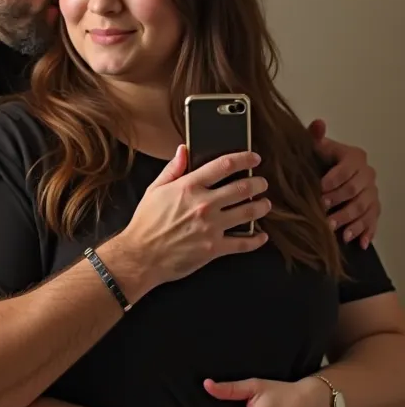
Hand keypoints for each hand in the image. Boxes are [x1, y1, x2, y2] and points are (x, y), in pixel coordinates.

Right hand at [121, 145, 270, 291]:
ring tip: (265, 204)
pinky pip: (243, 243)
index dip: (244, 159)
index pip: (224, 165)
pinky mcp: (214, 248)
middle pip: (242, 188)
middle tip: (262, 183)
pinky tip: (261, 236)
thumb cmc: (146, 225)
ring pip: (248, 212)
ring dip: (261, 206)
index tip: (253, 159)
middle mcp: (204, 205)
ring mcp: (211, 227)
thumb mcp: (154, 190)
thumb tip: (183, 150)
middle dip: (258, 183)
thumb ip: (173, 169)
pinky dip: (256, 239)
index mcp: (189, 187)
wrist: (140, 256)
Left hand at [307, 119, 379, 248]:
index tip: (318, 193)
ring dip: (352, 222)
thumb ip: (316, 137)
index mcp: (354, 157)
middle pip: (356, 192)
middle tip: (325, 217)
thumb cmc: (322, 160)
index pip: (345, 171)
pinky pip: (374, 220)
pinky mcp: (374, 207)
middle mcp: (367, 174)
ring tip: (339, 234)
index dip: (332, 183)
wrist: (333, 169)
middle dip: (340, 205)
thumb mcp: (317, 148)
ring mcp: (372, 192)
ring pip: (365, 208)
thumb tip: (318, 123)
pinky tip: (360, 243)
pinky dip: (367, 232)